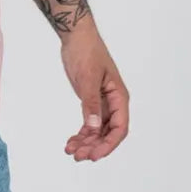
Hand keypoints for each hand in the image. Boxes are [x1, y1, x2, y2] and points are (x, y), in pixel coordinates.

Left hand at [59, 20, 128, 161]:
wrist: (76, 36)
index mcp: (119, 97)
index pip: (120, 128)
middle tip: (78, 156)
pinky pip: (88, 123)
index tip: (94, 155)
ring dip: (86, 142)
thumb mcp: (88, 78)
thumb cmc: (86, 51)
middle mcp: (113, 102)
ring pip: (97, 130)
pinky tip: (71, 142)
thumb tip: (93, 128)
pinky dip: (81, 133)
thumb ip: (91, 103)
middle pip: (108, 133)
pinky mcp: (90, 100)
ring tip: (71, 151)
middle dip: (95, 146)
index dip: (108, 144)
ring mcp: (102, 102)